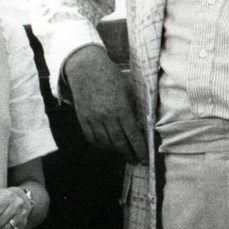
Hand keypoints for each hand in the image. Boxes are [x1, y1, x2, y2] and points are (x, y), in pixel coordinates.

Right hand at [65, 45, 146, 163]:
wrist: (85, 67)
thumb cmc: (109, 75)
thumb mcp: (127, 88)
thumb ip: (133, 106)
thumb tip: (142, 125)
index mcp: (120, 107)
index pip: (133, 134)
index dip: (140, 148)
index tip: (145, 158)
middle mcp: (106, 116)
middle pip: (119, 142)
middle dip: (129, 154)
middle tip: (136, 161)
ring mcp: (93, 118)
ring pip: (105, 143)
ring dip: (116, 151)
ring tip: (123, 154)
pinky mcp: (82, 118)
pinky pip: (92, 138)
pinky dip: (100, 145)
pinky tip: (107, 146)